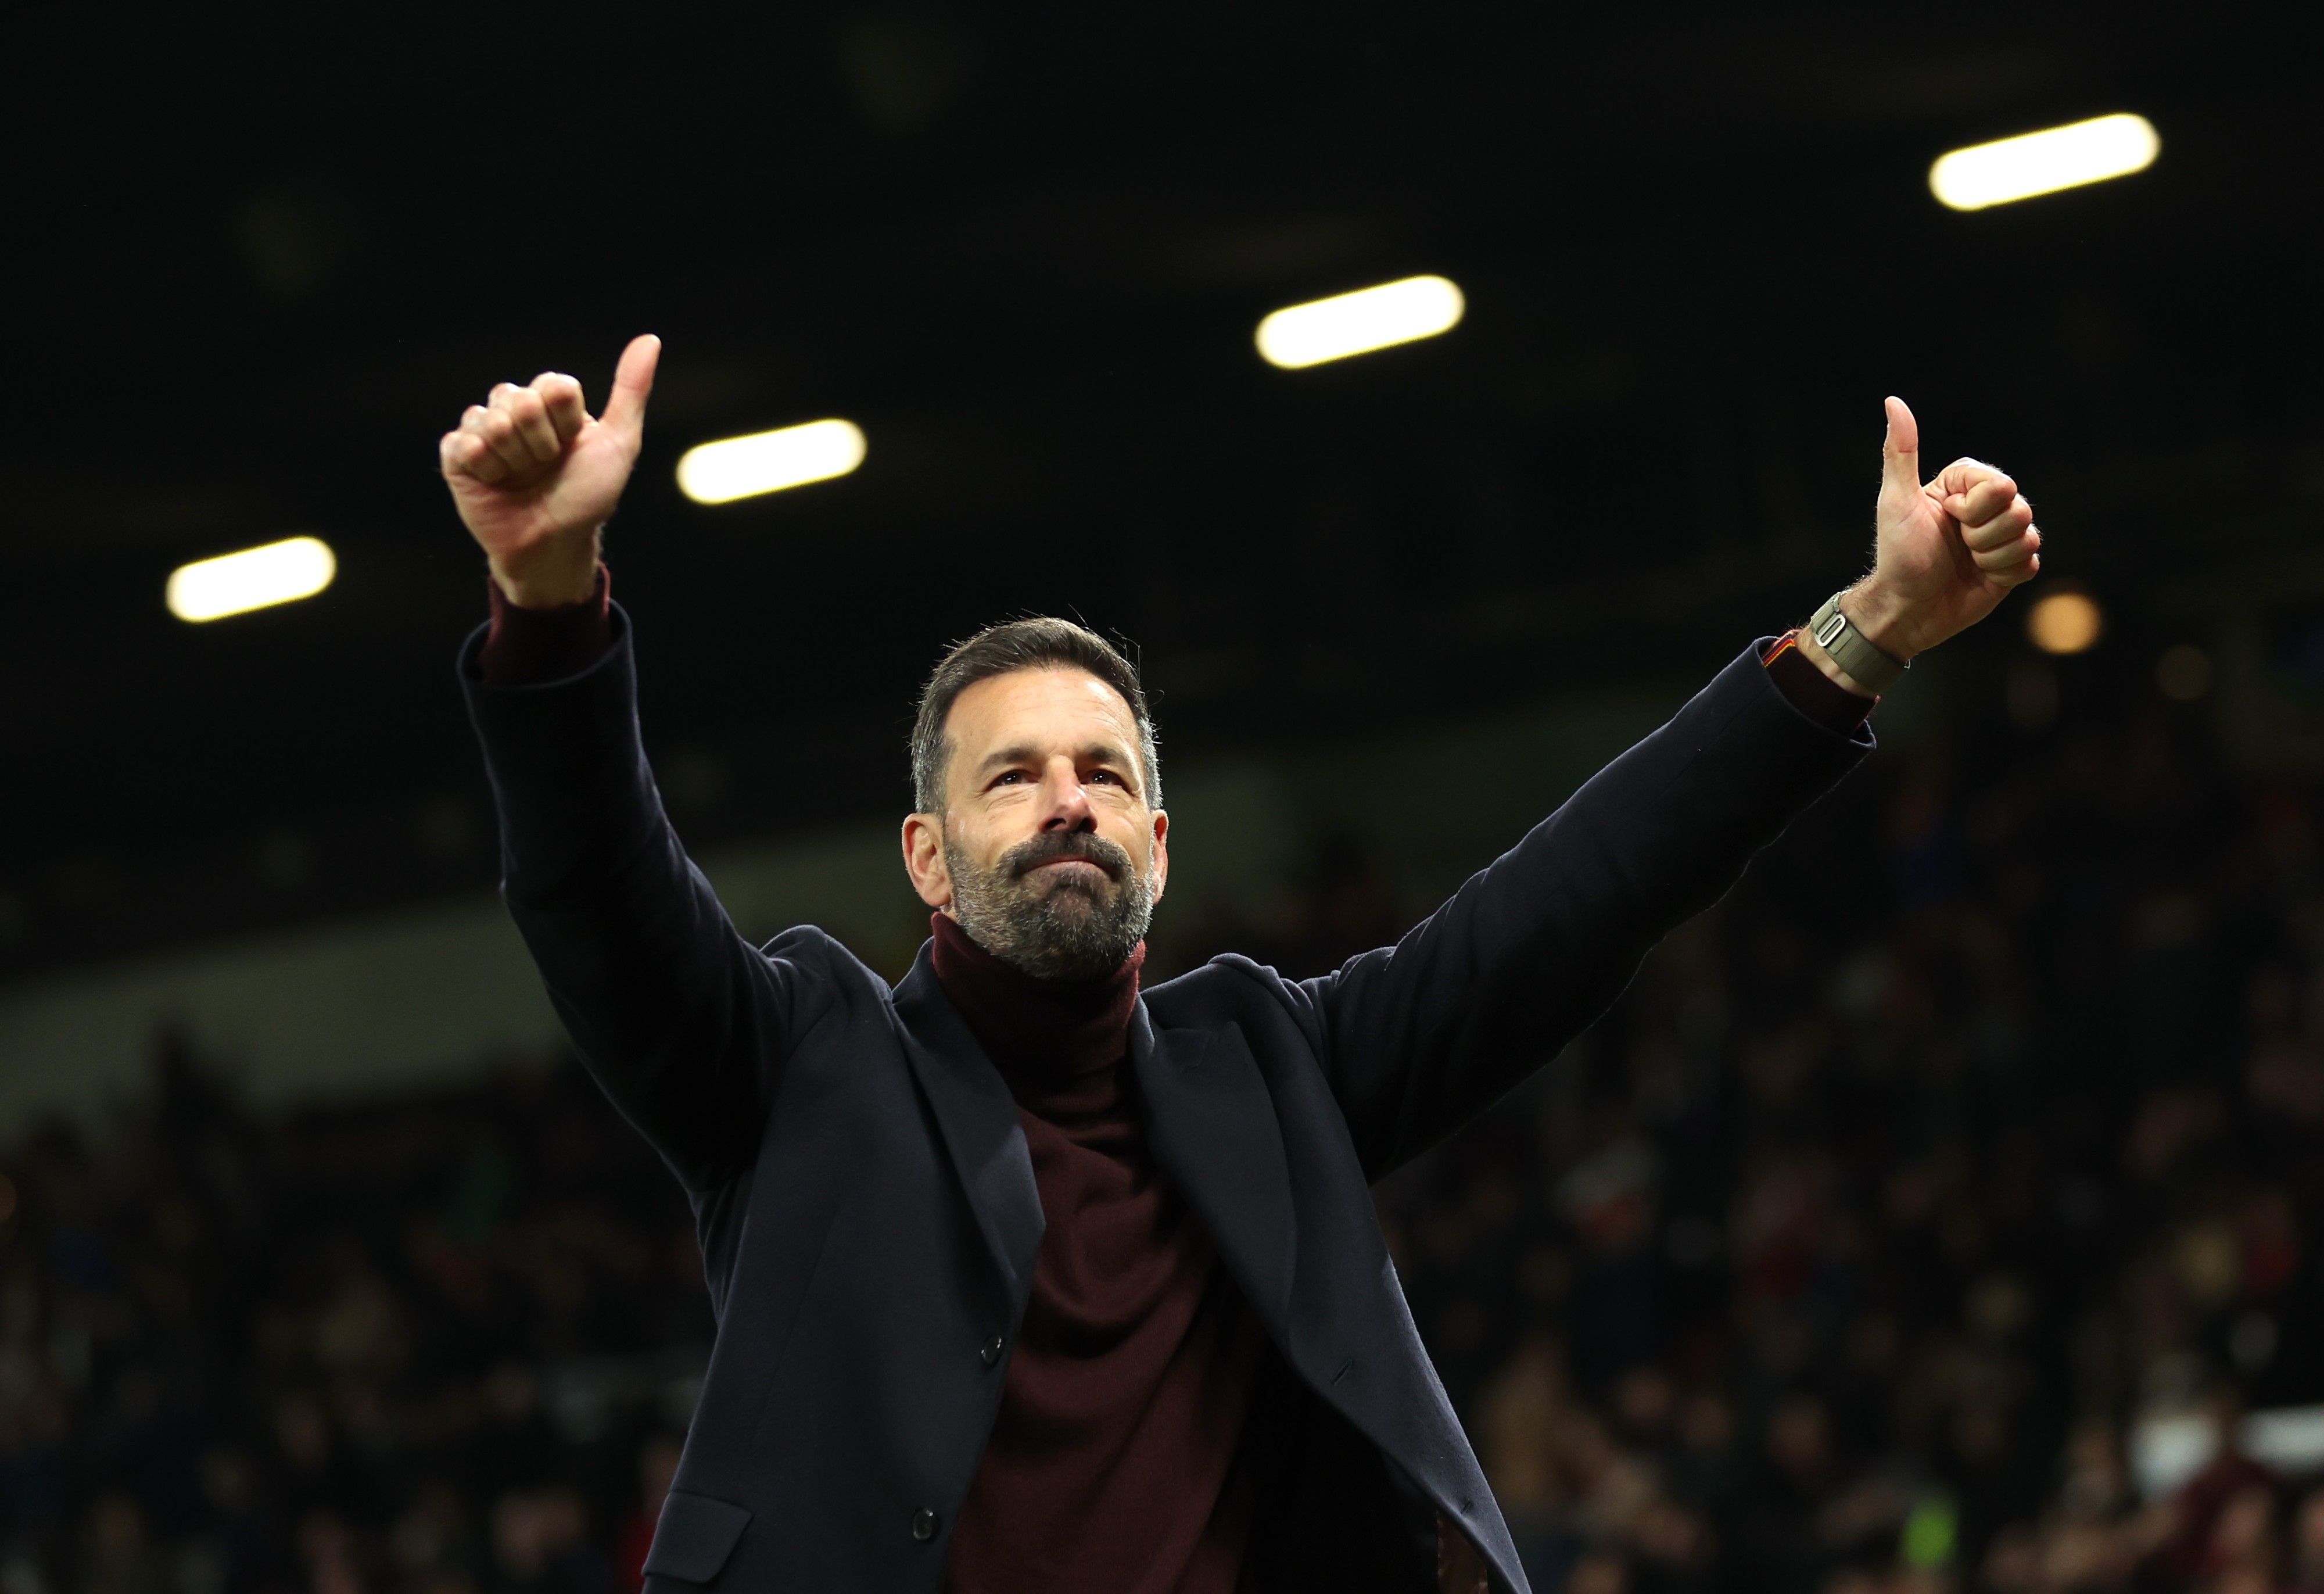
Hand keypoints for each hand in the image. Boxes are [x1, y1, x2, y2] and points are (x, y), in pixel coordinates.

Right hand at [438, 335, 660, 607]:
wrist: (554, 544)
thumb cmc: (587, 498)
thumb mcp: (620, 445)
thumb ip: (631, 391)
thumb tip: (650, 340)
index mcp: (553, 404)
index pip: (553, 385)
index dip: (565, 420)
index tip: (572, 446)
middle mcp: (517, 411)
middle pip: (519, 398)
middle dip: (540, 442)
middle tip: (546, 467)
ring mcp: (484, 432)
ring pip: (491, 419)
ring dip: (514, 458)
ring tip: (521, 478)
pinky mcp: (458, 456)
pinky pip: (462, 443)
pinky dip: (484, 467)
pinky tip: (495, 482)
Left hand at [1840, 396, 2040, 660]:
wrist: (1906, 608)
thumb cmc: (1898, 554)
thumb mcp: (1895, 501)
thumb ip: (1901, 451)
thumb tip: (1893, 401)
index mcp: (1965, 484)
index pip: (2002, 485)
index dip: (1975, 508)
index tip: (1947, 518)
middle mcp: (1987, 506)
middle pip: (2020, 509)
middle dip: (1984, 534)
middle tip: (1956, 544)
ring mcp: (2001, 536)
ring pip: (2028, 536)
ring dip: (1992, 556)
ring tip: (1965, 562)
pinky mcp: (2011, 566)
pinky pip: (2030, 562)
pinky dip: (2003, 574)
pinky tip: (1980, 577)